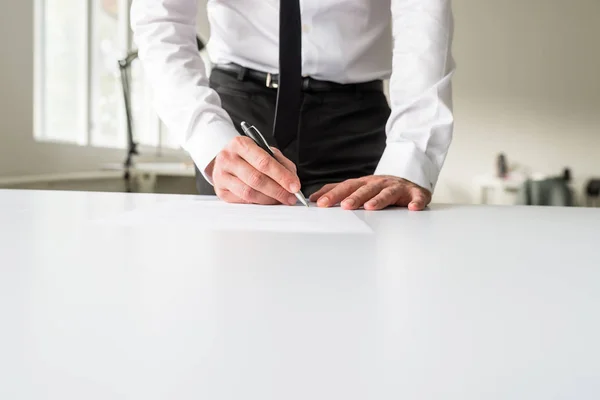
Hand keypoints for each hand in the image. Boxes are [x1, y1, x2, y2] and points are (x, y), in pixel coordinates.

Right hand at [207, 136, 300, 204]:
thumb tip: (293, 181)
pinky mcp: (220, 190)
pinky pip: (242, 201)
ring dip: (269, 199)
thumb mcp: (265, 151)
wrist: (226, 159)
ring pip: (249, 192)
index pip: (264, 162)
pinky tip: (266, 201)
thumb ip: (281, 163)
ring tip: (280, 200)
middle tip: (290, 197)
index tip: (295, 186)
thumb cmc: (248, 155)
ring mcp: (221, 175)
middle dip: (278, 191)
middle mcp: (227, 158)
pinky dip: (258, 203)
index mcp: (240, 144)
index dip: (282, 176)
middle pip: (256, 179)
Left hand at [309, 175, 431, 210]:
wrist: (409, 180)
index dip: (333, 194)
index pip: (346, 187)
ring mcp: (397, 187)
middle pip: (365, 189)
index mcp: (364, 183)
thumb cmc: (380, 188)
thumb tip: (314, 198)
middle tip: (345, 206)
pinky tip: (412, 208)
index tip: (320, 203)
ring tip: (371, 207)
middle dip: (354, 197)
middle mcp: (379, 183)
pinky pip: (416, 197)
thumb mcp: (358, 187)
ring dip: (379, 199)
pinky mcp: (414, 193)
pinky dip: (415, 202)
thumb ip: (337, 191)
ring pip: (387, 192)